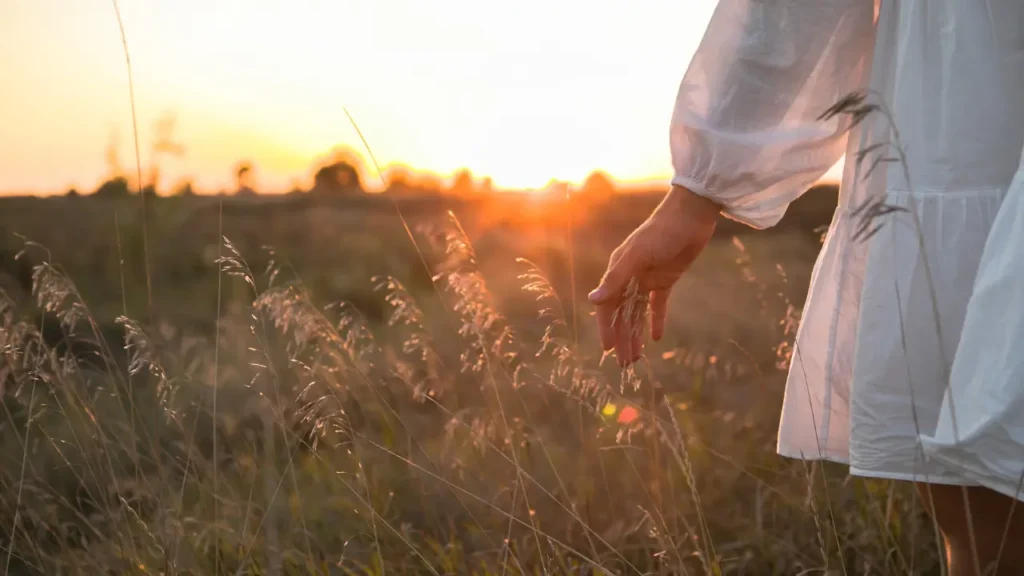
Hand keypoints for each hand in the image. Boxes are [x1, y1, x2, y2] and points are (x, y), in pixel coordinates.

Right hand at [588, 185, 719, 365]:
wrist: (691, 215)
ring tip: (637, 358)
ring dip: (636, 334)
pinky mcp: (666, 279)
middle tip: (625, 365)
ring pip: (638, 313)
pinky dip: (656, 320)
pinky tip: (656, 338)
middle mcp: (630, 277)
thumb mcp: (637, 256)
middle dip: (623, 338)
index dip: (607, 328)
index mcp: (618, 271)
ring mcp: (647, 278)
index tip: (609, 350)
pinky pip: (658, 304)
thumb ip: (615, 279)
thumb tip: (592, 301)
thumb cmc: (661, 232)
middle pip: (623, 314)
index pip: (608, 306)